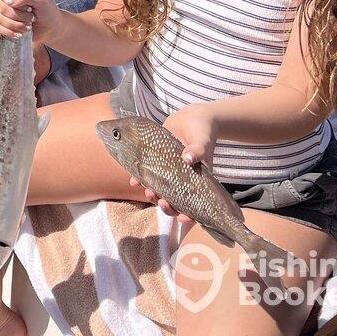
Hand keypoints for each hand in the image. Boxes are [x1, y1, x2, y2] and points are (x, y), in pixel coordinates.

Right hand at [0, 0, 64, 46]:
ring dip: (16, 25)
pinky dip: (10, 32)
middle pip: (1, 8)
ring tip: (28, 26)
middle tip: (32, 18)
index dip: (16, 3)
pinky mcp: (2, 24)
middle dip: (18, 16)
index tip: (29, 8)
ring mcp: (2, 12)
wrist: (51, 29)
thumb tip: (7, 1)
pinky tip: (20, 34)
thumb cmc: (47, 11)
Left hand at [132, 105, 220, 225]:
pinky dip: (141, 178)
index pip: (196, 203)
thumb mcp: (202, 139)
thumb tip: (188, 158)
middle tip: (161, 201)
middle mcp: (183, 179)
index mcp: (198, 180)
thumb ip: (198, 149)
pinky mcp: (158, 161)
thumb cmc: (203, 130)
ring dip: (153, 194)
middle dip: (167, 205)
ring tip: (147, 191)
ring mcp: (170, 171)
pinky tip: (134, 179)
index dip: (189, 214)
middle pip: (175, 200)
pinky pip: (149, 174)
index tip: (182, 218)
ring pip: (161, 190)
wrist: (191, 117)